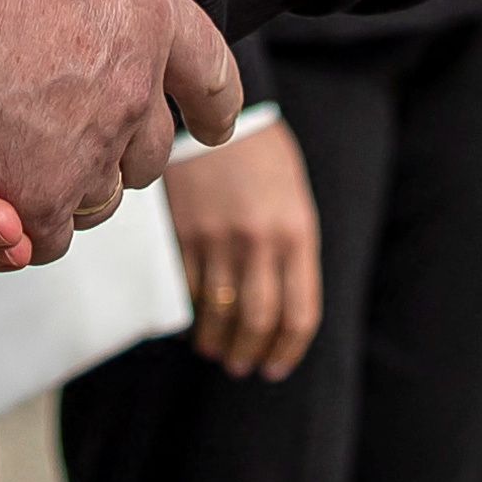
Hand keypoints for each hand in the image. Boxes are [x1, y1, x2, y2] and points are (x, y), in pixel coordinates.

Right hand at [164, 119, 323, 376]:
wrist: (220, 114)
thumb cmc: (264, 161)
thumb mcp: (295, 203)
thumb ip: (291, 254)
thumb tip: (280, 315)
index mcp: (297, 234)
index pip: (299, 313)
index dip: (288, 350)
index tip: (275, 367)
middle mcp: (259, 241)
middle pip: (257, 321)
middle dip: (249, 354)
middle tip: (242, 366)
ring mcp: (218, 238)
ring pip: (218, 313)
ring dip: (217, 342)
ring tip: (216, 350)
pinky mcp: (183, 233)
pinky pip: (186, 290)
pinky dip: (189, 316)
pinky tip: (192, 322)